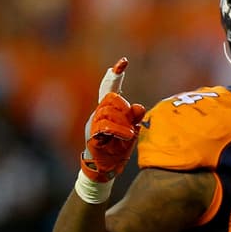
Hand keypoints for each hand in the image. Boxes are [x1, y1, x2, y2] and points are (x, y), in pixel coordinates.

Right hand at [80, 57, 145, 183]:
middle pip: (111, 98)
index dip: (115, 75)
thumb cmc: (118, 148)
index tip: (123, 62)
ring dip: (123, 122)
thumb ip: (134, 118)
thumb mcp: (131, 130)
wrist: (105, 169)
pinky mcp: (92, 137)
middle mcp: (97, 114)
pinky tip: (126, 136)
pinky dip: (119, 130)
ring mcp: (93, 125)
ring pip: (109, 111)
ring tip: (129, 134)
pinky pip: (105, 127)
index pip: (110, 89)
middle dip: (124, 108)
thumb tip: (139, 106)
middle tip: (131, 123)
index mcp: (107, 110)